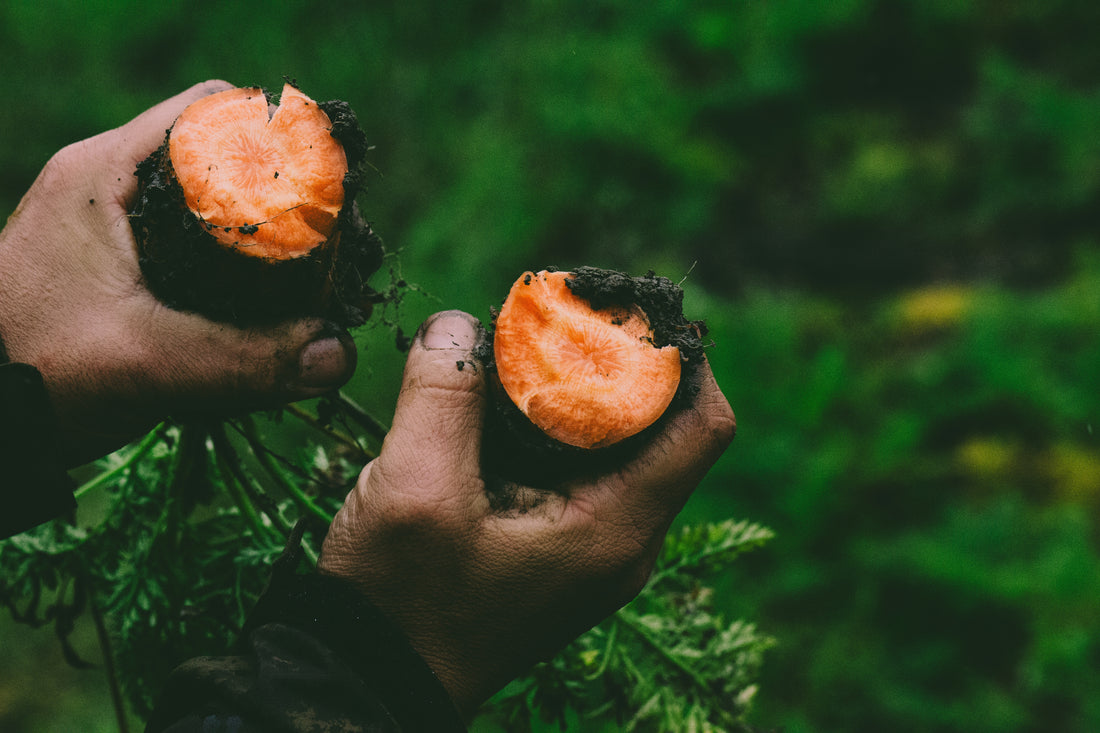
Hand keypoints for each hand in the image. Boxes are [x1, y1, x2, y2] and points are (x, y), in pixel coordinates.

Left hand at [0, 80, 356, 464]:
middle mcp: (108, 186)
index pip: (208, 110)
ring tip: (309, 278)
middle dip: (279, 194)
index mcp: (103, 174)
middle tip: (330, 241)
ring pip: (207, 207)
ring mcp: (111, 226)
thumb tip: (339, 355)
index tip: (326, 186)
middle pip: (216, 157)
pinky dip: (234, 268)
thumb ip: (243, 360)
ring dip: (260, 237)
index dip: (275, 135)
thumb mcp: (142, 362)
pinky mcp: (117, 266)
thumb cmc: (35, 377)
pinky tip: (263, 309)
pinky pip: (193, 248)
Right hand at [317, 310, 735, 717]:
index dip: (677, 354)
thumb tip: (460, 322)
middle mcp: (624, 538)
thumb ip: (442, 392)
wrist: (370, 681)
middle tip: (558, 318)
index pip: (703, 425)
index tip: (616, 309)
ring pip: (618, 444)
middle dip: (617, 362)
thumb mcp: (414, 489)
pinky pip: (580, 468)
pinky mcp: (559, 546)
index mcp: (617, 530)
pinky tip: (496, 404)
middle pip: (663, 426)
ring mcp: (593, 546)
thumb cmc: (399, 605)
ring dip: (579, 392)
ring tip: (519, 352)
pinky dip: (552, 426)